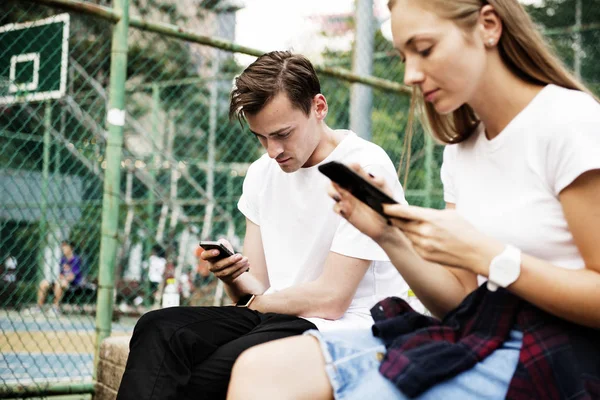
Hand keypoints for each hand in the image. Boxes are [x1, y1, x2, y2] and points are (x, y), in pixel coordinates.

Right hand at [200, 239, 249, 283]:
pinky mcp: (226, 279)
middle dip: (230, 261)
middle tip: (240, 255)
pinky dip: (241, 269)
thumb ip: (223, 243)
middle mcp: (211, 267)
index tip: (218, 250)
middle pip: (218, 265)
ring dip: (238, 265)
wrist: (231, 264)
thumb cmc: (226, 252)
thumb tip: (222, 244)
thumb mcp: (225, 246)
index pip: (204, 256)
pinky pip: (233, 275)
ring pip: (227, 272)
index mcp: (209, 257)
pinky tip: (247, 264)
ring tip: (246, 259)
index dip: (210, 253)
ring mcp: (218, 274)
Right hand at [328, 164, 404, 243]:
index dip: (347, 166)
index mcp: (359, 179)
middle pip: (335, 179)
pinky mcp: (345, 212)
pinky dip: (338, 208)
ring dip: (332, 192)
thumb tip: (374, 178)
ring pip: (332, 192)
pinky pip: (336, 208)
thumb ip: (381, 182)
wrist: (386, 223)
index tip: (346, 167)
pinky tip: (344, 209)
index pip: (350, 169)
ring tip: (339, 195)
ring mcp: (346, 199)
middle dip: (333, 178)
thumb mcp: (386, 191)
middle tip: (336, 181)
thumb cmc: (386, 204)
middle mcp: (350, 188)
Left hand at [383, 204, 502, 273]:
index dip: (392, 209)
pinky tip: (417, 237)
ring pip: (406, 235)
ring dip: (404, 230)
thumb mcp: (449, 215)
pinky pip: (413, 245)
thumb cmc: (465, 230)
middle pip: (402, 224)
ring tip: (403, 224)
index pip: (406, 212)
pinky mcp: (425, 255)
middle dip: (396, 219)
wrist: (476, 252)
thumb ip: (431, 213)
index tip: (384, 206)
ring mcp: (424, 245)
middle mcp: (425, 232)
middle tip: (389, 214)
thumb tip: (416, 213)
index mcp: (431, 218)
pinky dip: (413, 240)